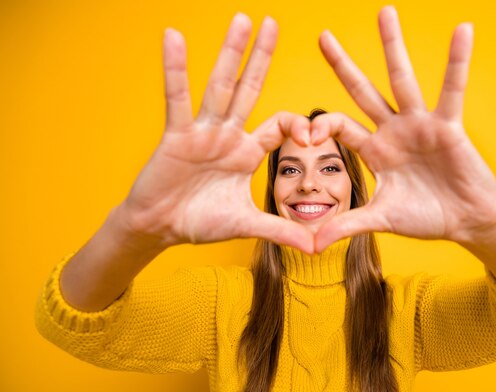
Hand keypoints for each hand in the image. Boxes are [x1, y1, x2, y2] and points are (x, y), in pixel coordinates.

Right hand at [118, 14, 313, 252]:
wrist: (160, 229)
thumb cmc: (200, 222)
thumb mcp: (247, 224)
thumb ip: (281, 230)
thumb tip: (317, 248)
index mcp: (246, 152)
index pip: (279, 125)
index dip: (299, 125)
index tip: (315, 136)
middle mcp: (227, 135)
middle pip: (249, 89)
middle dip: (261, 58)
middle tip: (272, 23)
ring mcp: (202, 131)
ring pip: (220, 87)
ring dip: (231, 53)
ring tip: (242, 20)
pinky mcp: (176, 135)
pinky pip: (177, 98)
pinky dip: (176, 69)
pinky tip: (174, 37)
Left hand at [311, 6, 495, 251]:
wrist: (466, 222)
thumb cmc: (425, 218)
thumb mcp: (380, 219)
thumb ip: (346, 225)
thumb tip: (310, 245)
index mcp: (374, 151)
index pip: (339, 126)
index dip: (320, 126)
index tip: (305, 135)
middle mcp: (392, 131)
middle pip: (362, 91)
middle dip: (342, 65)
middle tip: (323, 36)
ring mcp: (419, 124)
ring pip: (402, 79)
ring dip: (393, 46)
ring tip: (385, 12)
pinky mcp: (448, 125)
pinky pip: (452, 89)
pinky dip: (457, 62)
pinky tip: (463, 31)